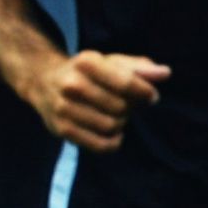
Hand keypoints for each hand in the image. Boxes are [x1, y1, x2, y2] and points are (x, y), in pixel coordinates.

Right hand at [22, 50, 169, 151]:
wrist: (42, 81)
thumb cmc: (87, 72)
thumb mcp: (110, 62)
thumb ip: (139, 67)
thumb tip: (165, 73)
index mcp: (85, 62)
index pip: (126, 83)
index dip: (145, 93)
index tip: (151, 96)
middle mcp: (71, 84)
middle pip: (121, 107)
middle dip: (130, 108)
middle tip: (127, 104)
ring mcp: (63, 108)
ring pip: (111, 127)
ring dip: (120, 124)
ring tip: (115, 116)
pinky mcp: (60, 129)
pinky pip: (100, 145)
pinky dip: (113, 141)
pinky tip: (111, 132)